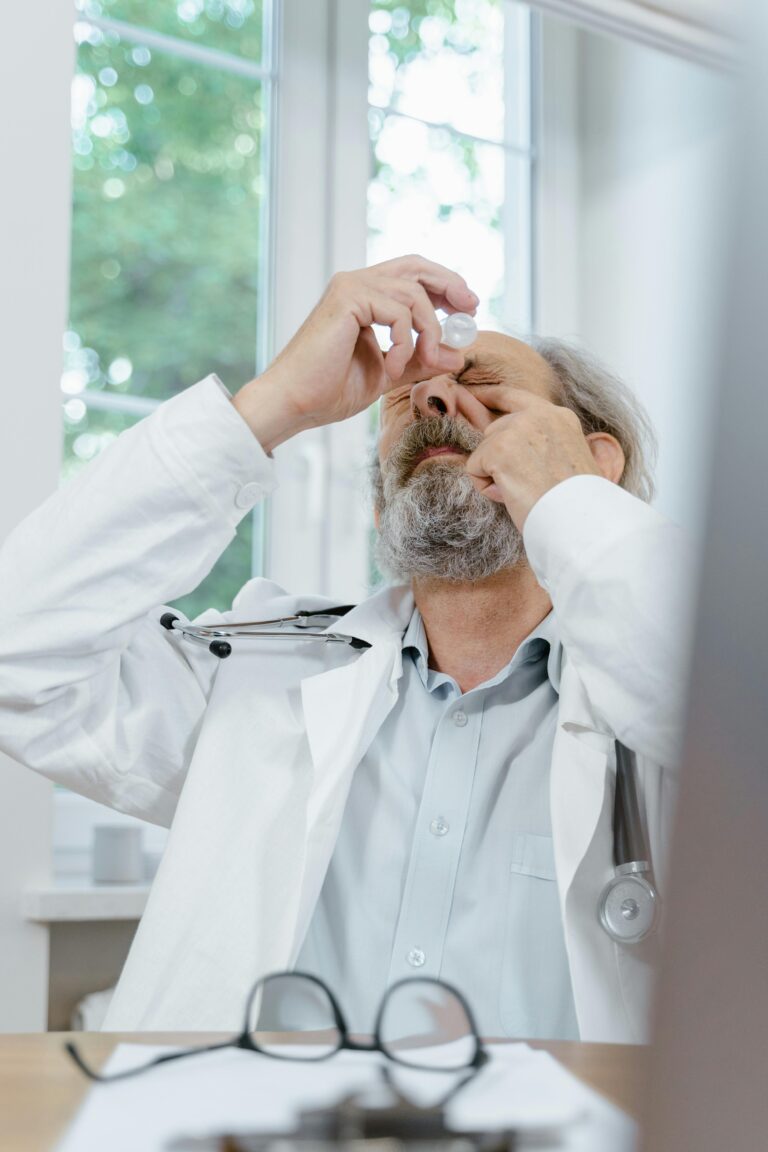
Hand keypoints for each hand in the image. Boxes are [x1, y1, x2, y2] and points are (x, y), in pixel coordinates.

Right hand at [233, 255, 477, 451]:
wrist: (295, 402)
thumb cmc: (329, 390)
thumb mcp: (388, 373)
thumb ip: (420, 360)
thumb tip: (459, 353)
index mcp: (363, 296)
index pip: (412, 275)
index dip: (444, 286)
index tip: (468, 309)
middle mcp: (356, 283)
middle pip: (416, 266)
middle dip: (449, 285)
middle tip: (470, 310)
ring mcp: (350, 287)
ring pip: (413, 293)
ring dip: (430, 330)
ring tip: (425, 360)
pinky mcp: (348, 298)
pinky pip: (399, 310)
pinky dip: (405, 340)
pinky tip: (391, 366)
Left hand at [463, 386, 602, 529]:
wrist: (580, 519)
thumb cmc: (576, 502)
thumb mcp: (569, 460)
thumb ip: (545, 444)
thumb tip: (512, 449)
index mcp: (559, 416)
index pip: (516, 397)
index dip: (492, 397)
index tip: (474, 394)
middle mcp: (537, 415)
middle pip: (494, 430)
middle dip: (499, 459)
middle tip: (527, 485)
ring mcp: (516, 429)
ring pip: (483, 452)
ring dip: (495, 477)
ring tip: (525, 492)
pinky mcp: (497, 449)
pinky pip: (474, 469)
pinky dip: (486, 489)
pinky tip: (512, 496)